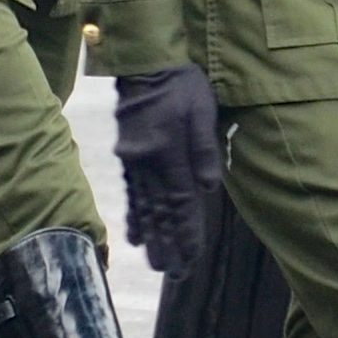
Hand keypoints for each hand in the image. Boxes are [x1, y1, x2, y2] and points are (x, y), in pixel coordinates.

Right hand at [111, 65, 218, 276]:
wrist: (146, 63)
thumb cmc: (181, 85)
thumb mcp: (202, 110)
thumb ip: (204, 149)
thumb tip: (207, 188)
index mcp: (167, 153)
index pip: (179, 202)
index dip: (186, 233)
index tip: (191, 259)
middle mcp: (146, 163)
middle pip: (159, 212)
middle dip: (168, 245)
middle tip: (173, 274)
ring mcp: (134, 161)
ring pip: (144, 207)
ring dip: (152, 238)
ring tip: (156, 264)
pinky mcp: (129, 157)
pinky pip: (132, 194)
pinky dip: (135, 217)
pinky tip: (136, 235)